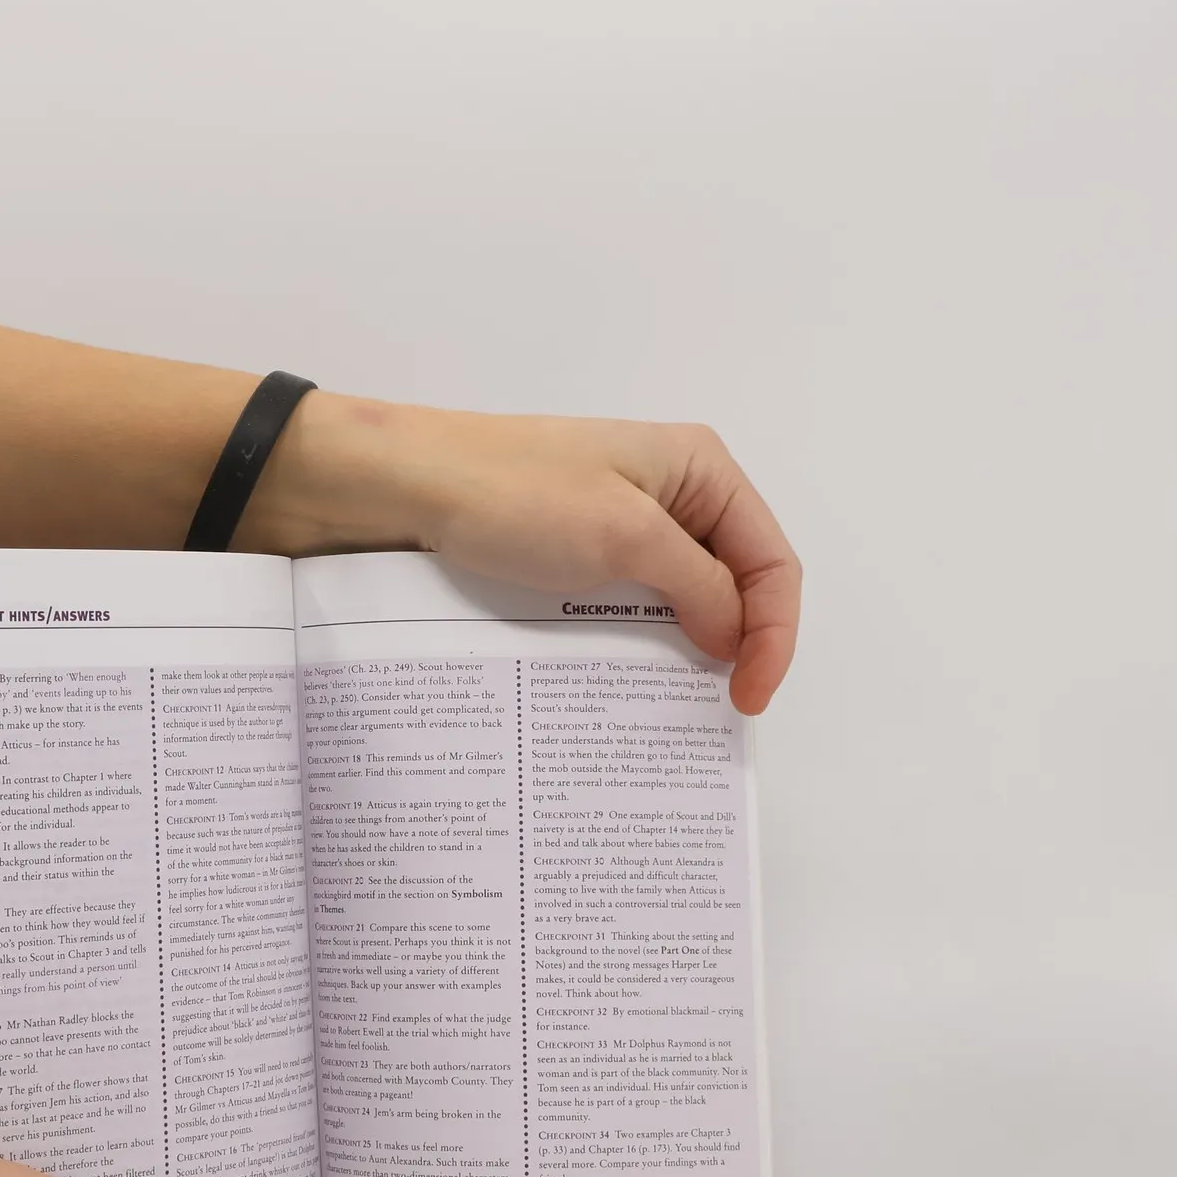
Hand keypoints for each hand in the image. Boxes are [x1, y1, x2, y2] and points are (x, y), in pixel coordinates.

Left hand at [266, 399, 801, 714]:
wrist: (402, 486)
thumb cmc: (515, 495)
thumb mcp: (624, 539)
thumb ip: (698, 587)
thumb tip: (737, 636)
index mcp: (701, 467)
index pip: (772, 560)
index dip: (774, 634)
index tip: (747, 699)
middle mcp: (673, 488)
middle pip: (736, 579)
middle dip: (738, 642)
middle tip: (718, 709)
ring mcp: (622, 518)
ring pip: (681, 594)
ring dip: (687, 646)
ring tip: (677, 704)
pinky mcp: (576, 546)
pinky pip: (629, 599)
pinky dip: (639, 639)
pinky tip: (627, 678)